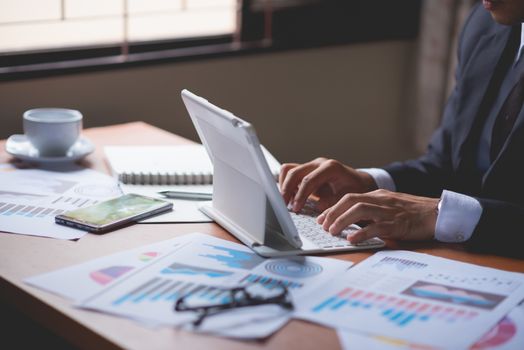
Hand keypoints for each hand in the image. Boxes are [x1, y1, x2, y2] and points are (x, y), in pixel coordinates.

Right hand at [279, 158, 376, 211]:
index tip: (296, 208)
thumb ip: (332, 202)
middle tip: (284, 206)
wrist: (360, 183)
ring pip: (288, 170)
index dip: (300, 195)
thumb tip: (315, 206)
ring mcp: (312, 165)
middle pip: (294, 172)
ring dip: (284, 186)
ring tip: (285, 202)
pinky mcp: (307, 171)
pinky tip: (290, 198)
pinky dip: (287, 185)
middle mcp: (319, 163)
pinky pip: (290, 173)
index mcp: (331, 168)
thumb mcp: (348, 199)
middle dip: (286, 190)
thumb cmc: (356, 190)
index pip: (308, 180)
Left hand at [317, 189, 438, 242]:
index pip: (349, 198)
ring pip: (359, 210)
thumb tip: (350, 223)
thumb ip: (371, 213)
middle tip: (322, 226)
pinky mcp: (397, 224)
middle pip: (350, 200)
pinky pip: (376, 227)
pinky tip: (352, 238)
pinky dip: (362, 232)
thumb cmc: (413, 213)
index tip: (321, 219)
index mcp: (377, 196)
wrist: (439, 213)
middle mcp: (380, 200)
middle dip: (333, 212)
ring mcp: (389, 211)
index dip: (332, 208)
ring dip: (342, 220)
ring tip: (332, 231)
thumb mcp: (388, 208)